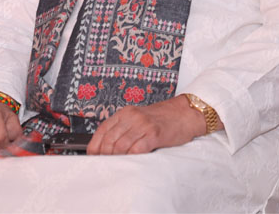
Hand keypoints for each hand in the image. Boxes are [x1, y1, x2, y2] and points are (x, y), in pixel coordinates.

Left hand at [87, 95, 206, 154]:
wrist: (185, 113)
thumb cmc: (162, 119)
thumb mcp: (138, 119)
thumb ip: (124, 129)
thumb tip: (107, 148)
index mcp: (125, 113)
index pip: (102, 130)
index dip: (95, 146)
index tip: (92, 156)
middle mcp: (131, 117)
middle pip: (109, 140)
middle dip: (104, 155)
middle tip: (104, 165)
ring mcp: (142, 124)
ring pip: (120, 145)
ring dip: (116, 158)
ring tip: (116, 166)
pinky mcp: (154, 134)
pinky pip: (137, 148)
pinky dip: (131, 157)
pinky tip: (131, 162)